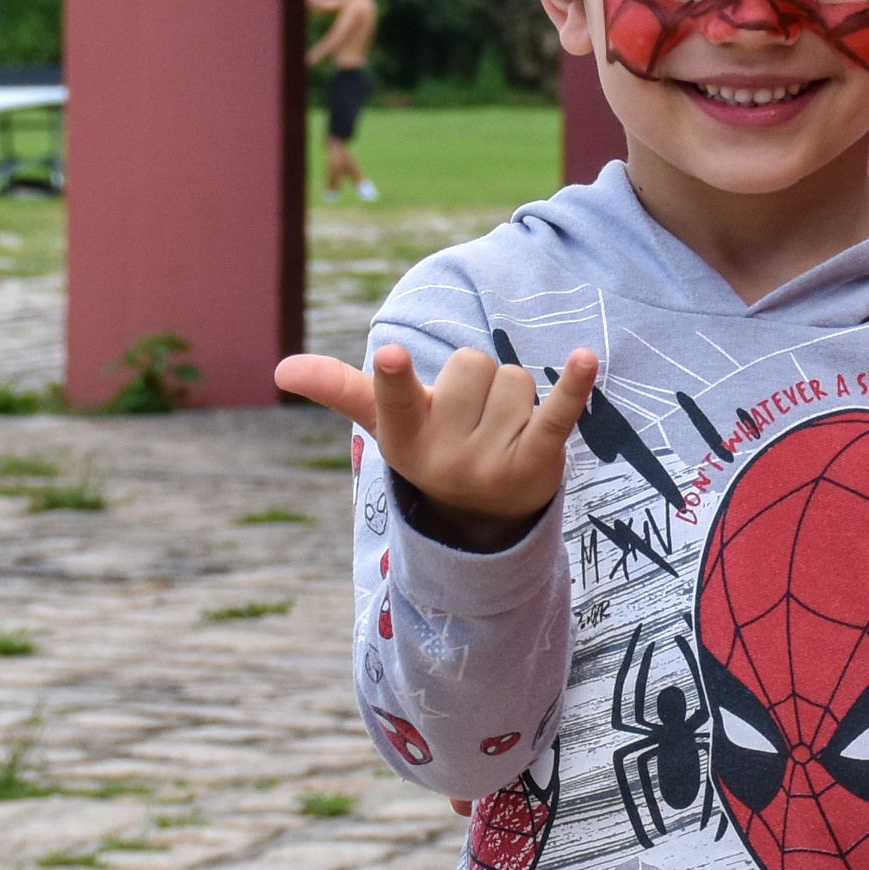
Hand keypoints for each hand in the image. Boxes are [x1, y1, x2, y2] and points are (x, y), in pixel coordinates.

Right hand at [269, 342, 598, 553]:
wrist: (488, 516)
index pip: (394, 401)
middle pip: (470, 366)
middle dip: (477, 381)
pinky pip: (557, 414)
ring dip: (514, 395)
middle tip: (472, 419)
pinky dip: (574, 387)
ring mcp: (490, 464)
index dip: (393, 377)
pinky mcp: (537, 463)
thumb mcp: (389, 424)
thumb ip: (343, 389)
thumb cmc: (433, 447)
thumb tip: (280, 367)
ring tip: (502, 430)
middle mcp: (442, 456)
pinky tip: (587, 359)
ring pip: (512, 379)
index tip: (390, 353)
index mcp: (402, 440)